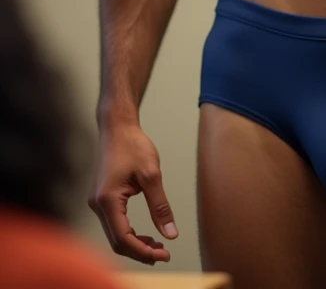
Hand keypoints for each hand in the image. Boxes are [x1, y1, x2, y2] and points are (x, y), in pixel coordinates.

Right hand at [89, 123, 177, 264]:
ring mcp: (97, 202)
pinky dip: (129, 233)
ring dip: (135, 243)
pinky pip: (114, 224)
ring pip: (115, 235)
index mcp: (107, 200)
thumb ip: (160, 206)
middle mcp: (97, 205)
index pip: (122, 238)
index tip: (164, 255)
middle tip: (163, 254)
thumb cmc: (132, 145)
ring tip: (158, 246)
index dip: (143, 251)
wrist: (117, 127)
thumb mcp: (151, 174)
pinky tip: (146, 234)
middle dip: (140, 251)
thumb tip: (171, 234)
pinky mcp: (101, 199)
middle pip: (116, 241)